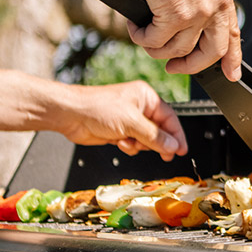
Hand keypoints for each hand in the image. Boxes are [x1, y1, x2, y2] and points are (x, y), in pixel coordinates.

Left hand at [58, 81, 187, 161]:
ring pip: (146, 140)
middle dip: (155, 142)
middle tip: (163, 154)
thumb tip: (173, 146)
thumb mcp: (131, 122)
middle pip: (159, 131)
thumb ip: (154, 136)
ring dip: (139, 145)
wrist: (70, 115)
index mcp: (146, 97)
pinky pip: (133, 144)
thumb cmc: (96, 107)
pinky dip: (128, 146)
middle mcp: (139, 108)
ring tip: (128, 141)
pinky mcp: (119, 131)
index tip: (182, 149)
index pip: (170, 118)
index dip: (177, 135)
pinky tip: (119, 142)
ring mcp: (129, 120)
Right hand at [127, 0, 242, 79]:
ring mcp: (197, 14)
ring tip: (145, 38)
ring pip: (178, 50)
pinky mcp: (174, 17)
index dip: (232, 58)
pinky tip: (135, 28)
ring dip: (157, 49)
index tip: (231, 73)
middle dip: (191, 66)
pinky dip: (142, 38)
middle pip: (211, 52)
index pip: (232, 34)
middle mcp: (214, 7)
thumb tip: (187, 12)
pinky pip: (155, 41)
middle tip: (174, 68)